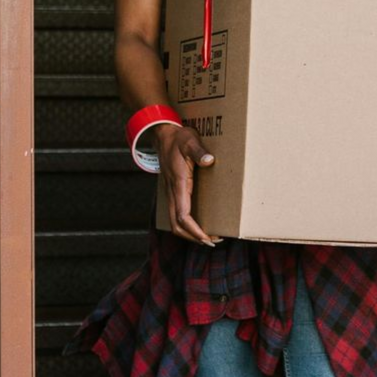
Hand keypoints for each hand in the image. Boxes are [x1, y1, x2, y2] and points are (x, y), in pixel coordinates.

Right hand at [156, 124, 217, 245]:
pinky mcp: (172, 191)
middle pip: (176, 225)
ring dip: (189, 234)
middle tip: (212, 242)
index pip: (183, 216)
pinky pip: (177, 214)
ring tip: (208, 237)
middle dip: (193, 237)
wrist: (163, 134)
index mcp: (178, 184)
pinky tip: (200, 224)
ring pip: (174, 222)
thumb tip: (209, 160)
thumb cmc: (179, 138)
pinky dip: (187, 225)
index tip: (207, 238)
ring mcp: (171, 193)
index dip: (194, 230)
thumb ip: (199, 151)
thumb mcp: (190, 141)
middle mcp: (172, 192)